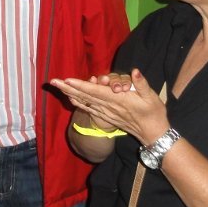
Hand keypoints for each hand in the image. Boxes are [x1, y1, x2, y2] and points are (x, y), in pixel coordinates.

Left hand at [51, 68, 168, 143]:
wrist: (153, 134)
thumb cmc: (154, 114)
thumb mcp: (152, 98)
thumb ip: (142, 84)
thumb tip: (134, 72)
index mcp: (118, 100)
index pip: (95, 91)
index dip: (80, 85)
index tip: (67, 80)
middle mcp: (109, 107)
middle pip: (85, 96)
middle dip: (69, 88)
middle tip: (53, 81)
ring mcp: (106, 113)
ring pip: (85, 102)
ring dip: (71, 94)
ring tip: (58, 87)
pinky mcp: (107, 117)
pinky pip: (89, 109)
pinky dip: (79, 103)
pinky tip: (71, 99)